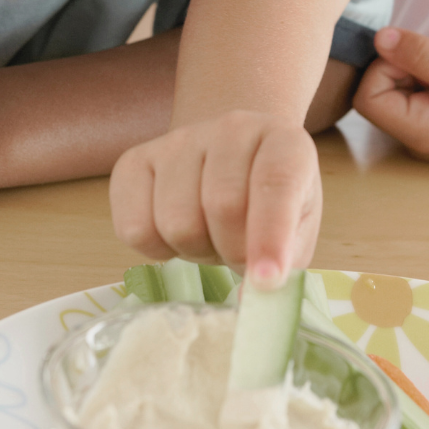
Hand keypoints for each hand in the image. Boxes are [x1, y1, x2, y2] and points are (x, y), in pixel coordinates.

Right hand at [109, 111, 321, 282]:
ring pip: (177, 220)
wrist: (233, 164)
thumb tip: (249, 301)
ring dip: (196, 250)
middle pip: (222, 205)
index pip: (276, 181)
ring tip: (211, 236)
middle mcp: (232, 127)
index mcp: (284, 141)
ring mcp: (179, 139)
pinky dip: (155, 250)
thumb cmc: (269, 203)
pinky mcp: (134, 160)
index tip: (266, 281)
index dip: (271, 234)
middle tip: (240, 254)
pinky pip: (133, 227)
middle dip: (233, 250)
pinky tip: (176, 234)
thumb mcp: (296, 229)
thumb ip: (285, 263)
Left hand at [353, 27, 428, 163]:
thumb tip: (379, 38)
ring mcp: (426, 130)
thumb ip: (422, 55)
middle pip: (377, 91)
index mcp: (419, 133)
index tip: (421, 56)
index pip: (367, 96)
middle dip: (402, 65)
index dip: (385, 67)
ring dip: (418, 68)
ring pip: (396, 88)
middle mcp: (415, 137)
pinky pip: (415, 91)